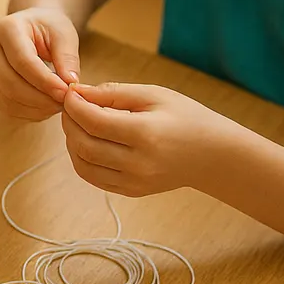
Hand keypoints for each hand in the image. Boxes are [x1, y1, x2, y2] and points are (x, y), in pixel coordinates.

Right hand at [0, 7, 81, 120]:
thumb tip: (69, 83)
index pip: (22, 61)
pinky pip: (4, 106)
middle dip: (39, 98)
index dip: (44, 81)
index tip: (65, 92)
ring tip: (56, 106)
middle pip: (10, 83)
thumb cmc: (48, 28)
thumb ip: (67, 57)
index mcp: (6, 28)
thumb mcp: (64, 34)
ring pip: (6, 98)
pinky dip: (26, 112)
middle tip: (63, 103)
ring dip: (34, 108)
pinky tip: (44, 109)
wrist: (33, 26)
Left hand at [61, 82, 255, 196]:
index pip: (94, 122)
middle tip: (70, 106)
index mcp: (146, 134)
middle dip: (69, 123)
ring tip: (77, 123)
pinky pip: (93, 178)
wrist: (214, 156)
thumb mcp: (155, 95)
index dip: (74, 106)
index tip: (69, 93)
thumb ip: (114, 93)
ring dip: (71, 142)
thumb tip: (78, 92)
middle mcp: (138, 163)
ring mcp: (133, 182)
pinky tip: (86, 142)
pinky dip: (82, 159)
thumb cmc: (187, 118)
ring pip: (82, 165)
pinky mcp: (131, 191)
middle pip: (83, 144)